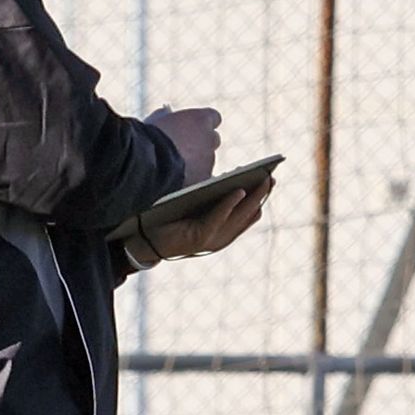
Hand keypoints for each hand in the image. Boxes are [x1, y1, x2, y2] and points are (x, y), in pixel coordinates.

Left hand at [127, 177, 270, 261]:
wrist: (143, 237)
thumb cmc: (169, 217)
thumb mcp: (196, 204)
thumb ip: (212, 195)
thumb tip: (230, 173)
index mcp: (222, 230)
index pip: (248, 213)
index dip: (259, 196)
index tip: (269, 177)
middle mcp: (220, 238)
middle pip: (247, 215)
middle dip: (261, 195)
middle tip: (271, 176)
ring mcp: (211, 241)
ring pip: (238, 218)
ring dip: (251, 199)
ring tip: (261, 180)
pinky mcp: (199, 239)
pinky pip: (218, 219)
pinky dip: (229, 205)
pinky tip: (237, 189)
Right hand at [147, 106, 221, 184]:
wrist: (147, 163)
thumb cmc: (150, 137)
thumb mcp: (156, 120)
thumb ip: (166, 116)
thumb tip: (166, 113)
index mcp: (201, 119)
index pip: (212, 117)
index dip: (201, 123)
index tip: (192, 126)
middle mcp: (210, 139)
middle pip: (212, 140)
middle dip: (201, 143)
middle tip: (183, 147)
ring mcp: (208, 161)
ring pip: (206, 161)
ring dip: (195, 162)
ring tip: (173, 166)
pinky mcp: (203, 179)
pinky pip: (200, 178)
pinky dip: (191, 178)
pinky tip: (175, 179)